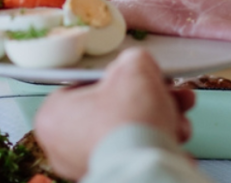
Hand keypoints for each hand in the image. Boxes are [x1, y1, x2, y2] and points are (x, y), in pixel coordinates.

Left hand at [33, 48, 195, 179]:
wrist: (147, 166)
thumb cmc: (129, 122)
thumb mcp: (134, 68)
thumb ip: (134, 59)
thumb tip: (139, 63)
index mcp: (54, 116)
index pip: (84, 84)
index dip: (117, 76)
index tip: (135, 73)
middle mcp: (64, 146)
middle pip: (112, 109)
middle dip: (147, 98)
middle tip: (164, 90)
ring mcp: (89, 165)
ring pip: (128, 132)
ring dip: (158, 118)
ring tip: (176, 112)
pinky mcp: (116, 176)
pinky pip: (137, 153)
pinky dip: (158, 143)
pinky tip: (173, 136)